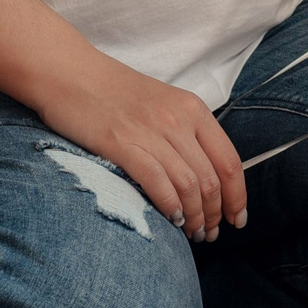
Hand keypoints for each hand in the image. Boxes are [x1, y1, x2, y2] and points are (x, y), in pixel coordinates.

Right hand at [33, 53, 246, 241]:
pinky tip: (172, 219)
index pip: (229, 161)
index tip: (236, 219)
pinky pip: (157, 181)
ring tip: (192, 233)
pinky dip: (169, 205)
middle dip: (214, 214)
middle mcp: (178, 120)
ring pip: (188, 185)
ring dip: (194, 217)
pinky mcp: (121, 144)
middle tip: (208, 234)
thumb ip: (186, 133)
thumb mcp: (164, 104)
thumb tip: (205, 177)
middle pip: (211, 179)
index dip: (237, 196)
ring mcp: (150, 132)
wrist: (71, 73)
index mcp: (193, 109)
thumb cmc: (115, 93)